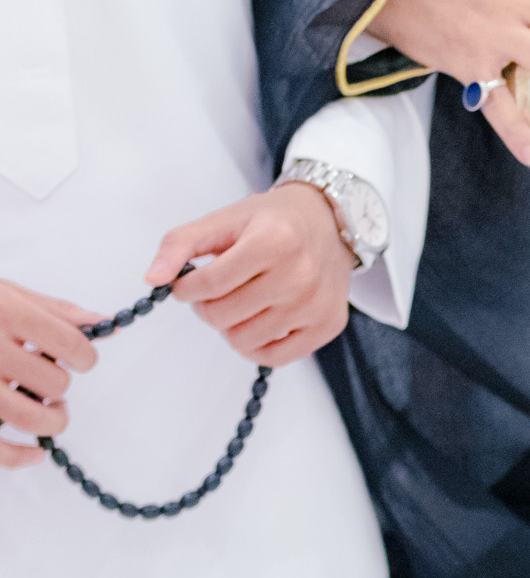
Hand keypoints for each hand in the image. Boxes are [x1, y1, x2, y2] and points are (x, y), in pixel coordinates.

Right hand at [0, 280, 99, 466]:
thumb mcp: (11, 295)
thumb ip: (57, 311)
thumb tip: (104, 324)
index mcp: (9, 314)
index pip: (69, 343)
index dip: (85, 356)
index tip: (82, 359)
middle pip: (53, 383)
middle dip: (61, 386)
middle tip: (53, 382)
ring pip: (30, 419)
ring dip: (52, 420)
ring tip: (51, 410)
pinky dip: (19, 457)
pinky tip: (35, 453)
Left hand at [144, 184, 356, 366]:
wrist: (327, 221)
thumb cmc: (271, 221)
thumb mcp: (224, 219)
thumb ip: (180, 244)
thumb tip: (153, 279)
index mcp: (275, 240)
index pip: (208, 285)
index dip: (187, 288)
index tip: (190, 281)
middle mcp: (301, 274)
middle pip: (222, 317)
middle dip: (208, 305)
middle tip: (220, 287)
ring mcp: (316, 303)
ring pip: (243, 341)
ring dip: (231, 325)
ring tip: (242, 300)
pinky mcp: (327, 324)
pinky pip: (272, 357)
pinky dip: (256, 343)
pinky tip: (261, 317)